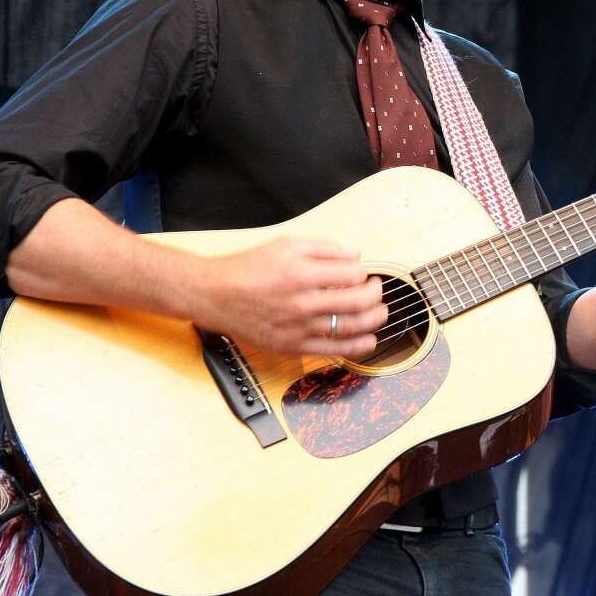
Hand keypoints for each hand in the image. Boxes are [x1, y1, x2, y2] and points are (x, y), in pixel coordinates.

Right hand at [193, 237, 386, 357]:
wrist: (214, 295)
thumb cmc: (247, 268)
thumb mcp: (286, 244)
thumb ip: (324, 247)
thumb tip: (354, 254)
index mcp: (302, 274)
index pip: (352, 274)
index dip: (363, 272)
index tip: (362, 272)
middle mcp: (302, 303)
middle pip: (357, 302)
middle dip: (376, 295)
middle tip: (377, 290)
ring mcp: (298, 328)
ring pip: (350, 328)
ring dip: (374, 320)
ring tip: (381, 313)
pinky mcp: (292, 346)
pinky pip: (333, 351)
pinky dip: (357, 347)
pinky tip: (369, 340)